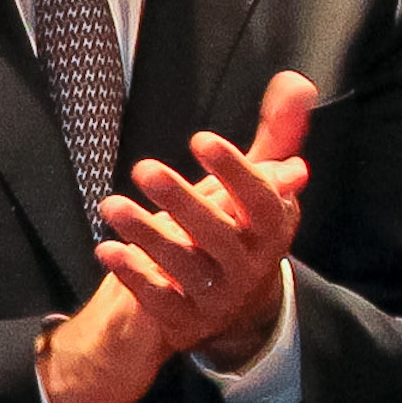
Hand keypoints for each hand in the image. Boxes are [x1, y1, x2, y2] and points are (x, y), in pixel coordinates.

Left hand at [41, 71, 315, 402]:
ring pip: (184, 267)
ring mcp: (218, 297)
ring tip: (110, 205)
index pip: (261, 201)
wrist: (235, 307)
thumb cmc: (240, 226)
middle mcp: (249, 266)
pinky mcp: (185, 320)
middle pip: (218, 234)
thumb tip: (295, 82)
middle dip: (182, 200)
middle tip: (144, 168)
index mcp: (272, 229)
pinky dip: (133, 276)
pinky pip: (160, 301)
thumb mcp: (258, 184)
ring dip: (147, 235)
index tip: (201, 139)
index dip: (235, 171)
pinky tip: (106, 248)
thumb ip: (277, 134)